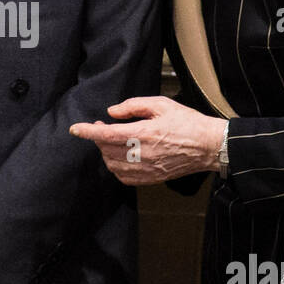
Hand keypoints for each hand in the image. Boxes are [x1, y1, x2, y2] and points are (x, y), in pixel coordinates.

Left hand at [68, 96, 227, 185]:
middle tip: (103, 127)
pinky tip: (121, 157)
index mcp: (144, 133)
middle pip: (106, 149)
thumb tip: (111, 112)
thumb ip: (133, 106)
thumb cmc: (188, 122)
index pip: (106, 134)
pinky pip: (124, 177)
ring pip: (112, 165)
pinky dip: (116, 168)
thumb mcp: (162, 104)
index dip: (88, 132)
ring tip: (113, 141)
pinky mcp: (151, 179)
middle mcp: (142, 154)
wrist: (209, 146)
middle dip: (99, 138)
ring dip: (106, 153)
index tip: (75, 129)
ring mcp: (146, 169)